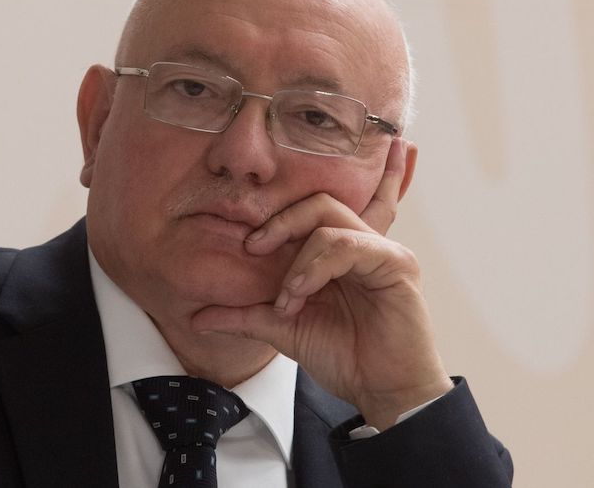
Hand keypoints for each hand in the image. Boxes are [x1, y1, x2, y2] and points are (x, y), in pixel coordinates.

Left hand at [191, 138, 451, 429]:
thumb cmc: (343, 357)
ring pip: (329, 219)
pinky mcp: (397, 264)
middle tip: (252, 248)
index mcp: (334, 252)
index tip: (245, 247)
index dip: (271, 221)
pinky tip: (303, 293)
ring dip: (297, 257)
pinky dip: (318, 266)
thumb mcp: (282, 330)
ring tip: (287, 297)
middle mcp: (359, 243)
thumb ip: (244, 317)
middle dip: (279, 221)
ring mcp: (379, 250)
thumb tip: (196, 318)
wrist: (381, 392)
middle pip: (317, 202)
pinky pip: (350, 245)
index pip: (303, 212)